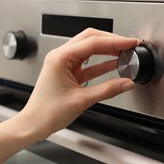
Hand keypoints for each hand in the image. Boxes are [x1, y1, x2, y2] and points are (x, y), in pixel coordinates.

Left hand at [22, 28, 138, 138]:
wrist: (34, 124)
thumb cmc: (47, 112)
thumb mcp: (81, 100)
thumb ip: (107, 90)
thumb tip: (126, 83)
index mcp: (60, 58)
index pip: (92, 42)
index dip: (114, 42)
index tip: (129, 43)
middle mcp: (60, 57)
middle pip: (90, 39)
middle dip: (111, 41)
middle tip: (128, 45)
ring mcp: (63, 64)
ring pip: (89, 50)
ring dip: (106, 50)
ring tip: (124, 53)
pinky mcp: (67, 73)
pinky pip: (87, 63)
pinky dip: (101, 63)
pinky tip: (114, 65)